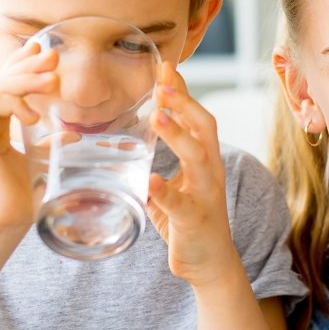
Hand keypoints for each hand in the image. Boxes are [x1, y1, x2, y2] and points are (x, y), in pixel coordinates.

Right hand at [0, 39, 58, 236]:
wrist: (0, 223)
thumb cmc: (17, 198)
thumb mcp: (37, 161)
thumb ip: (47, 143)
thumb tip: (74, 133)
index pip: (5, 87)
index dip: (24, 67)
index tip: (45, 52)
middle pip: (0, 81)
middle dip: (28, 65)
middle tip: (53, 54)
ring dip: (27, 80)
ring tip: (52, 78)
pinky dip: (15, 101)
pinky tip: (34, 115)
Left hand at [145, 62, 239, 287]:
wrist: (210, 263)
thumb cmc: (189, 220)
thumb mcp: (173, 186)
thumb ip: (154, 165)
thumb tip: (118, 147)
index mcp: (205, 160)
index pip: (197, 116)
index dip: (183, 91)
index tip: (166, 66)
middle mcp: (210, 171)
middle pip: (205, 127)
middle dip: (184, 102)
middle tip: (162, 82)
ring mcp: (205, 195)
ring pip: (198, 157)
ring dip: (177, 134)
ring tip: (157, 115)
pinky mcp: (194, 220)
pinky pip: (180, 204)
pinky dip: (165, 191)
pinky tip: (151, 181)